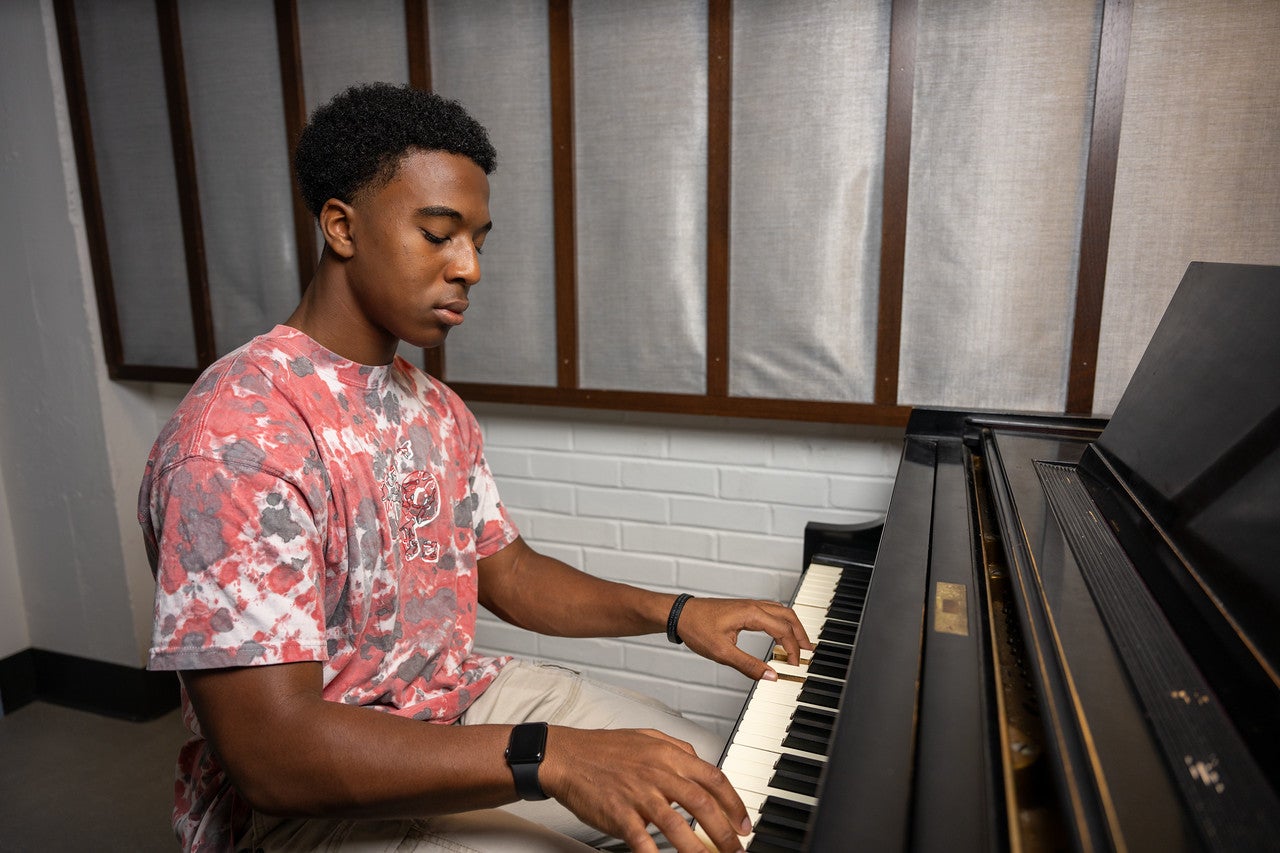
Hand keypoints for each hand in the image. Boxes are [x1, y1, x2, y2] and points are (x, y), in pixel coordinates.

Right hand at [539, 726, 750, 852]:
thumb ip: (677, 748)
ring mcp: (639, 794)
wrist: (567, 755)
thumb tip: (700, 761)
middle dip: (726, 832)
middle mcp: (658, 773)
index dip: (734, 803)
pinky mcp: (619, 813)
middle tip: (737, 850)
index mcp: (669, 755)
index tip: (743, 823)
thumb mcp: (648, 736)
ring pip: (678, 825)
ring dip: (699, 849)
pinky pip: (643, 839)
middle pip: (703, 804)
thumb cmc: (605, 748)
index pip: (714, 778)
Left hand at [676, 597, 812, 680]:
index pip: (783, 630)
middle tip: (808, 651)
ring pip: (780, 611)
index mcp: (751, 614)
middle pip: (788, 616)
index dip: (792, 648)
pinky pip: (770, 612)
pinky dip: (781, 622)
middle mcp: (753, 606)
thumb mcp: (722, 652)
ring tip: (799, 643)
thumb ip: (748, 665)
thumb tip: (770, 675)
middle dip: (801, 634)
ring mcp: (749, 605)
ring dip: (792, 626)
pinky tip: (779, 633)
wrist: (680, 614)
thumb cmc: (697, 628)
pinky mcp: (743, 609)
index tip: (795, 664)